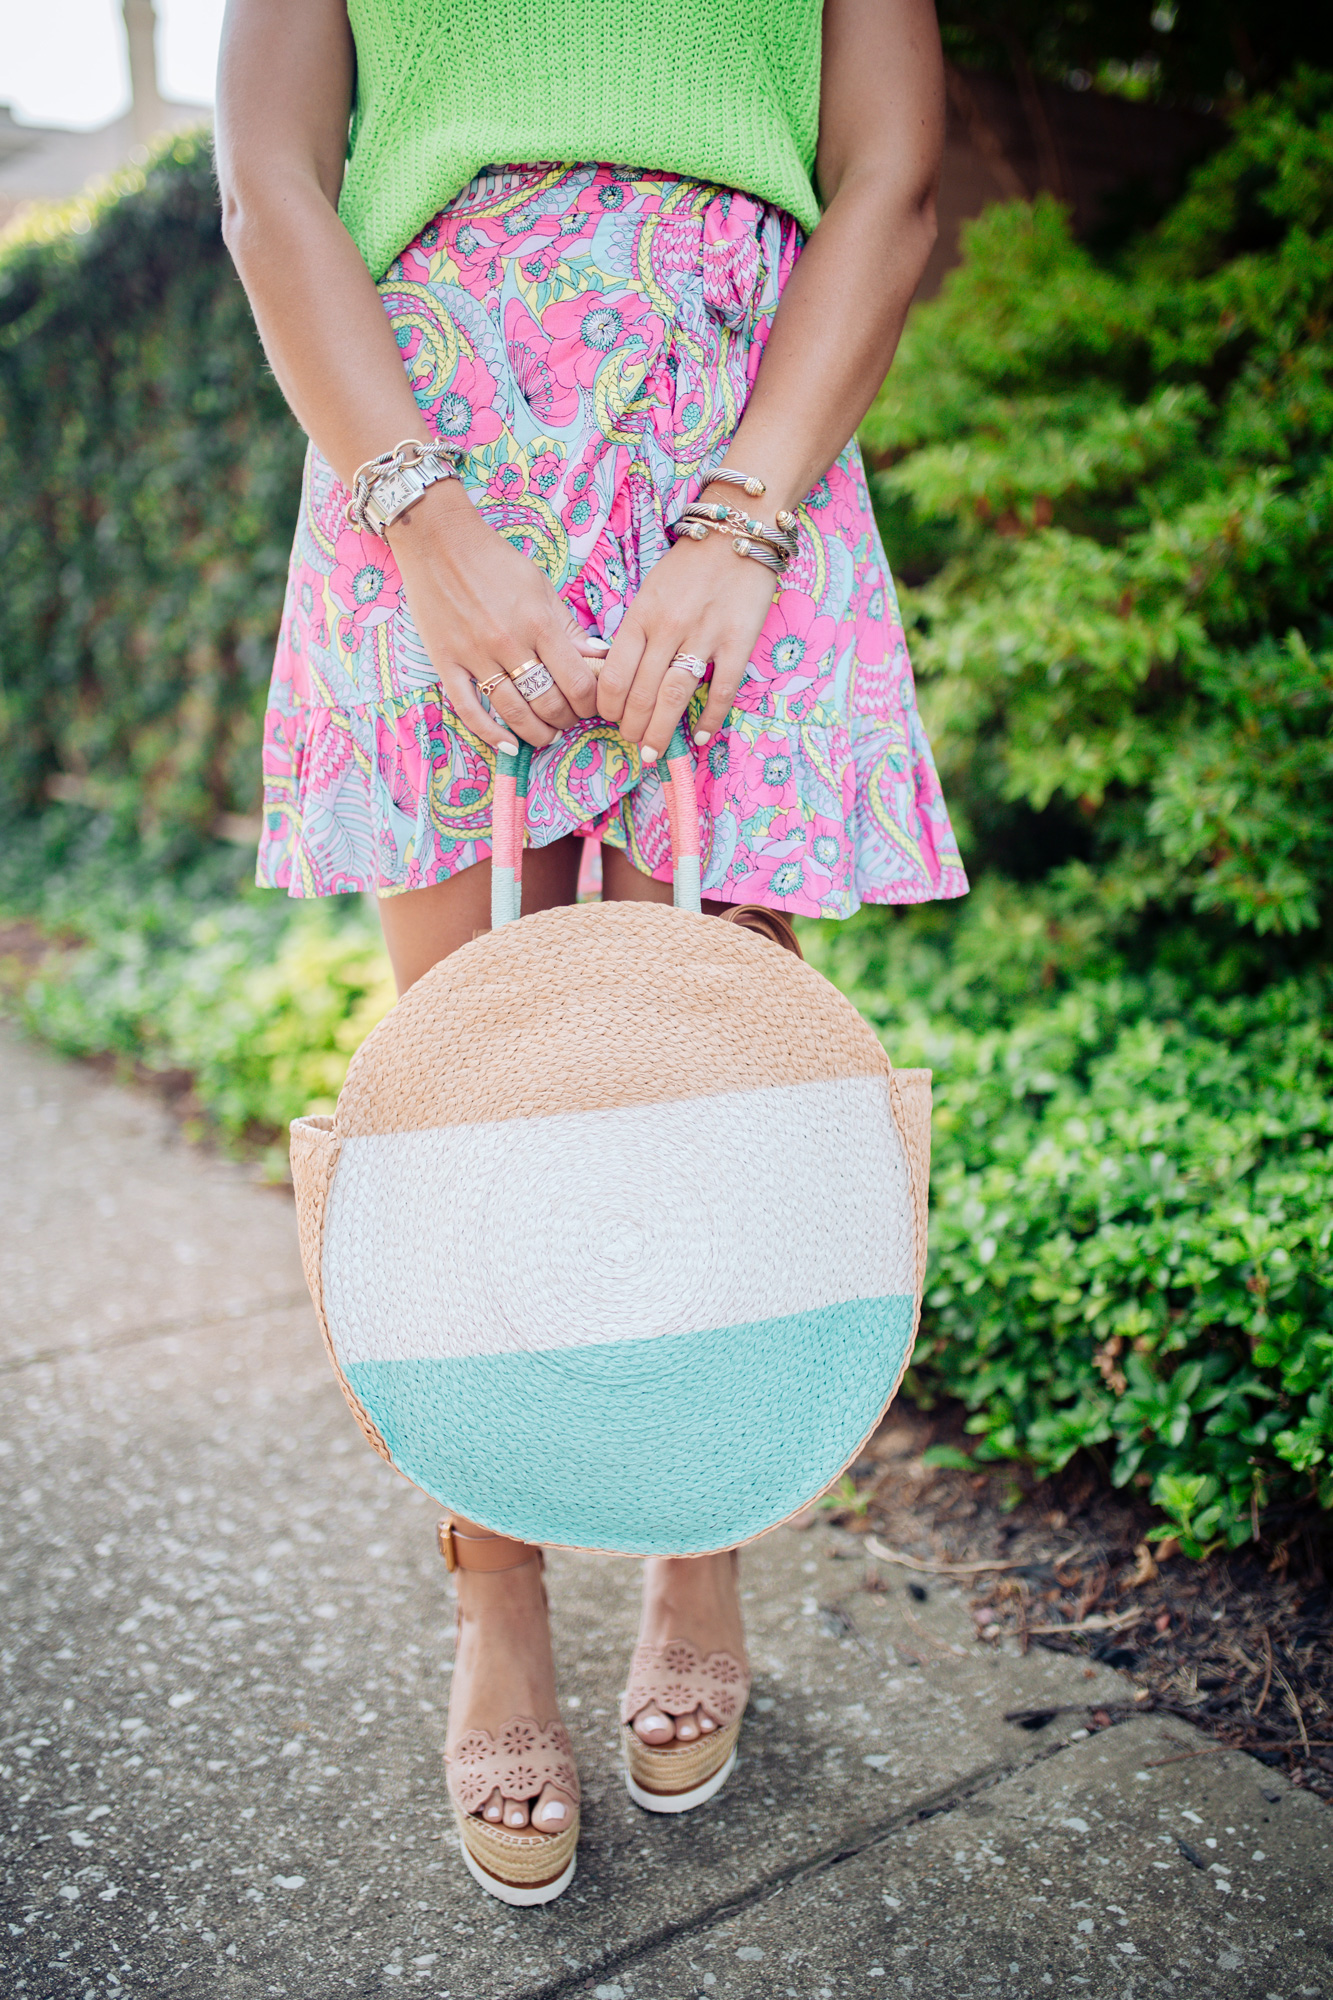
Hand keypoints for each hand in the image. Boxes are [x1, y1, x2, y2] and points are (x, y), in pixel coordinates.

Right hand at [387, 481, 604, 751]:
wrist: (438, 541)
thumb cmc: (495, 561)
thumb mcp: (541, 586)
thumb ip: (568, 626)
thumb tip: (599, 657)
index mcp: (538, 622)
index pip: (578, 682)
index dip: (591, 703)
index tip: (592, 706)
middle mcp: (508, 643)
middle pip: (548, 702)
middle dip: (566, 719)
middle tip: (569, 719)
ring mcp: (474, 655)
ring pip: (513, 712)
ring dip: (536, 732)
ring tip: (546, 735)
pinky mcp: (446, 662)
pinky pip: (469, 710)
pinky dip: (490, 733)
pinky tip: (507, 745)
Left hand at [595, 521, 776, 759]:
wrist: (739, 531)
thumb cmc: (689, 565)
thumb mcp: (649, 591)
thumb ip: (636, 630)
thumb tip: (617, 675)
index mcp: (641, 614)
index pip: (615, 673)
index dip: (608, 705)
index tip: (609, 718)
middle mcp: (669, 627)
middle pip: (642, 692)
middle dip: (632, 726)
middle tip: (631, 742)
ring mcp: (705, 636)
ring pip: (674, 696)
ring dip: (660, 731)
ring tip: (652, 752)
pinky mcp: (738, 641)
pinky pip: (721, 690)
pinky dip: (709, 718)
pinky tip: (699, 737)